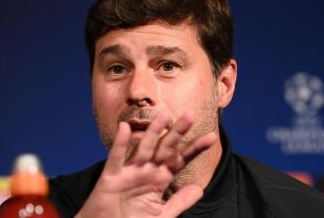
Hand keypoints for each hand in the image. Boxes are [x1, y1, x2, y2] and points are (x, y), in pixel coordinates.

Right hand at [75, 111, 216, 217]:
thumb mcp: (161, 215)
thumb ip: (179, 202)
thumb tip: (199, 189)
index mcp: (159, 179)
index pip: (180, 160)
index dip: (194, 148)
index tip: (212, 137)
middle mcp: (145, 171)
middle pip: (165, 148)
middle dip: (177, 133)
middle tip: (191, 115)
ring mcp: (128, 173)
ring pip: (143, 149)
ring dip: (153, 132)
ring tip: (164, 116)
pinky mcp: (110, 178)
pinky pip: (116, 159)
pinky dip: (120, 144)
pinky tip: (124, 128)